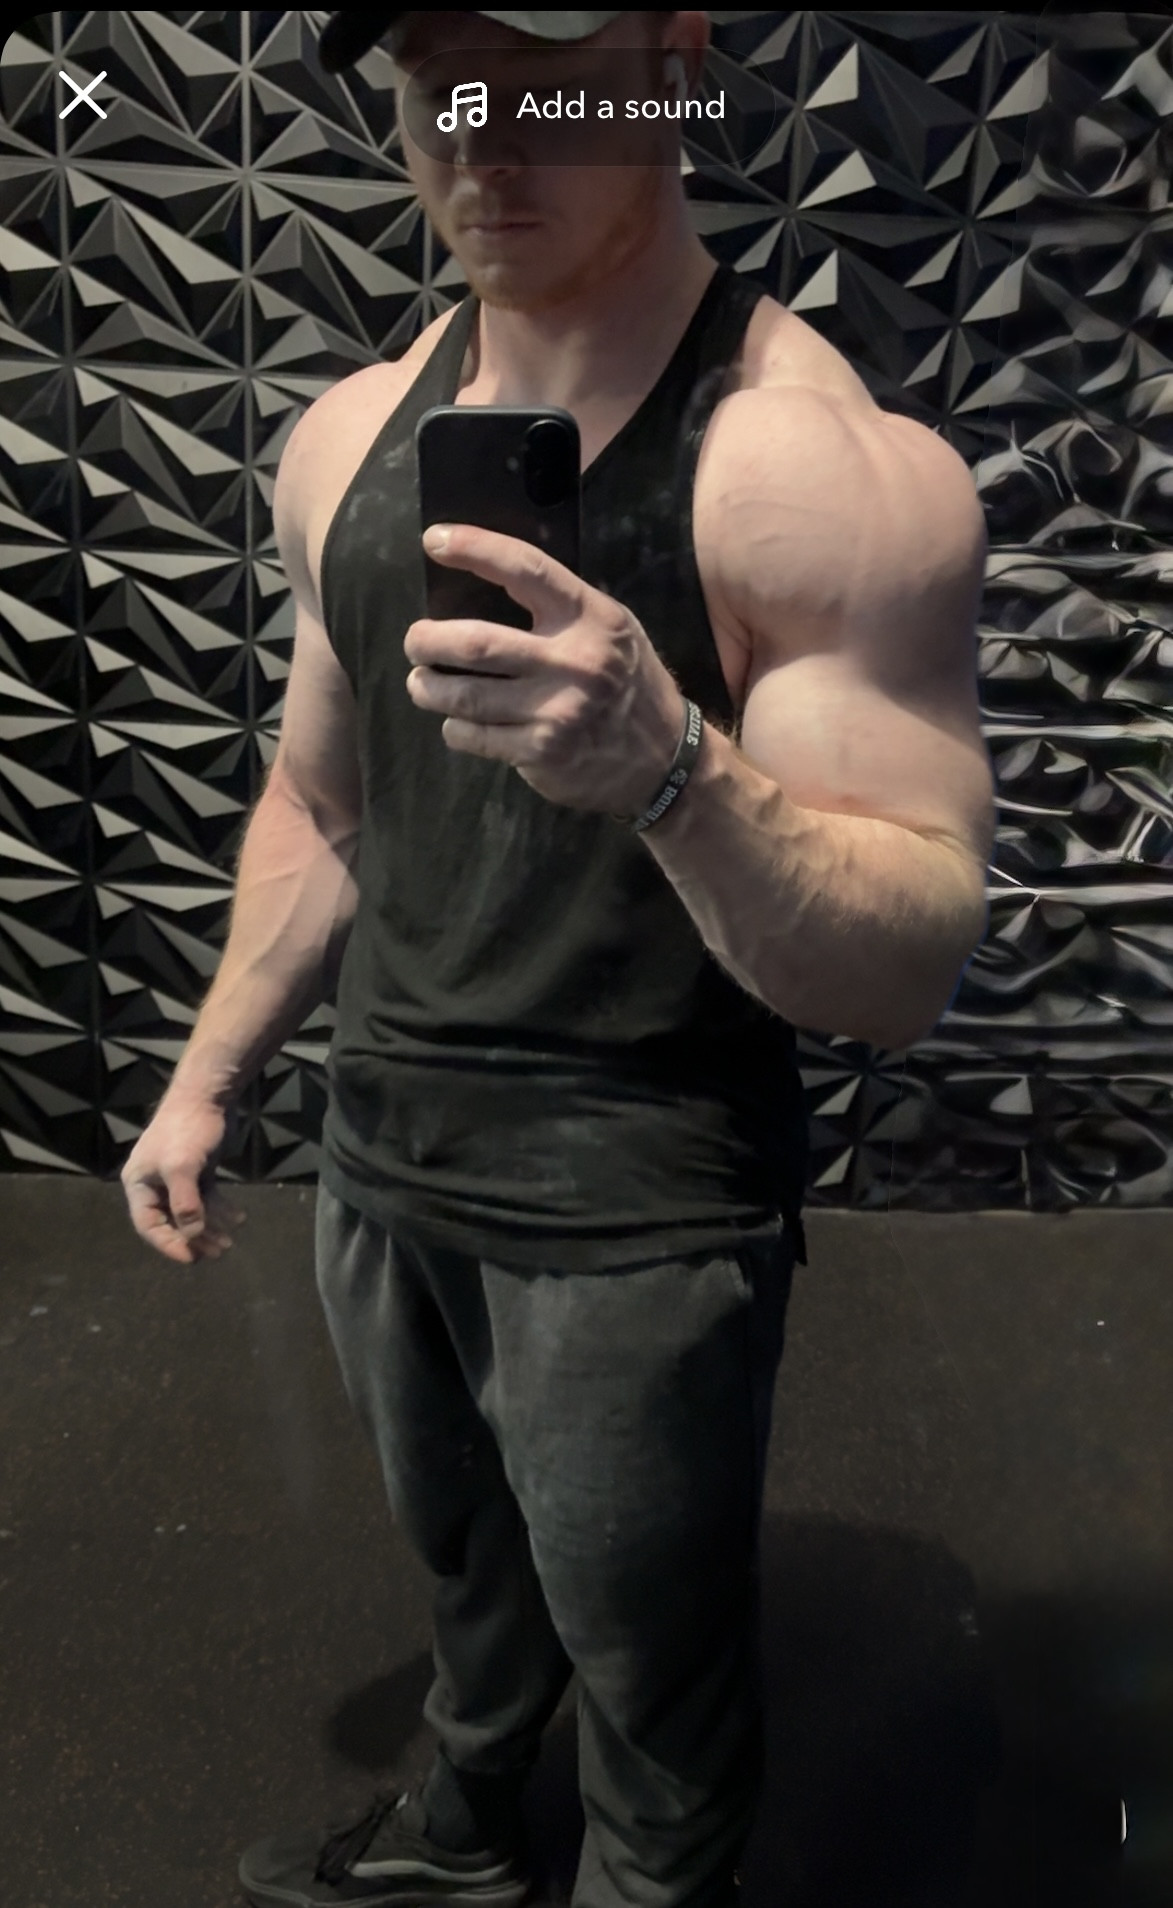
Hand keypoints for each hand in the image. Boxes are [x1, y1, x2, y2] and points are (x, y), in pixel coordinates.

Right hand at [121, 1093, 244, 1264]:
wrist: (208, 1094)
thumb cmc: (187, 1130)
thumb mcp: (182, 1167)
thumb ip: (185, 1203)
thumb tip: (192, 1235)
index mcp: (139, 1184)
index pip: (149, 1225)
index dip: (169, 1244)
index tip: (191, 1259)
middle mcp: (155, 1184)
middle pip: (172, 1221)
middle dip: (195, 1238)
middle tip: (218, 1252)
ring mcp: (177, 1177)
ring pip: (192, 1212)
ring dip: (210, 1226)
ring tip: (230, 1240)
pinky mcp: (197, 1170)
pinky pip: (206, 1198)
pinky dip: (220, 1209)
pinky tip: (239, 1218)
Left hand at [405, 523, 687, 815]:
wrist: (662, 759)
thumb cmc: (627, 684)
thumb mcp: (612, 631)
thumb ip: (560, 609)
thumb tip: (483, 585)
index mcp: (590, 618)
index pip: (524, 570)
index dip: (475, 549)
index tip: (434, 541)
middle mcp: (574, 662)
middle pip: (476, 643)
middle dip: (428, 640)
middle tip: (416, 641)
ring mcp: (556, 711)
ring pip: (465, 696)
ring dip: (428, 687)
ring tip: (422, 682)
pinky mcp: (541, 753)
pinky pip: (474, 736)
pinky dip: (455, 728)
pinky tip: (458, 722)